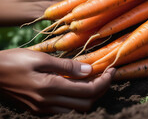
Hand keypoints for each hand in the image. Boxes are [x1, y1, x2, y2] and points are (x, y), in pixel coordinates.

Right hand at [0, 48, 114, 113]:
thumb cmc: (14, 61)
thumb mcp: (41, 58)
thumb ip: (67, 66)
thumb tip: (89, 69)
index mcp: (51, 88)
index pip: (89, 90)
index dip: (105, 81)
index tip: (112, 70)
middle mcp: (49, 103)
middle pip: (87, 103)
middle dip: (101, 89)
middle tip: (106, 74)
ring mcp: (43, 109)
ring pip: (77, 109)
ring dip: (90, 96)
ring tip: (94, 78)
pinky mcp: (38, 110)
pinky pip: (65, 109)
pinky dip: (76, 99)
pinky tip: (77, 85)